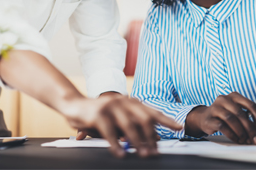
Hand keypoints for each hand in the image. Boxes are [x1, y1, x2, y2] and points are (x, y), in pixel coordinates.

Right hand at [66, 95, 181, 157]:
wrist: (75, 105)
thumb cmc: (100, 114)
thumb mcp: (119, 118)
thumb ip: (134, 125)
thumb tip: (154, 138)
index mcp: (130, 101)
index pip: (151, 111)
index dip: (166, 119)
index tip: (180, 127)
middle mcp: (123, 101)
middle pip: (143, 119)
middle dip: (151, 137)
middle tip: (155, 152)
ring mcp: (111, 106)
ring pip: (129, 126)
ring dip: (137, 142)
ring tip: (143, 155)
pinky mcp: (99, 114)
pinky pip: (110, 132)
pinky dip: (116, 145)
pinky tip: (120, 154)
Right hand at [185, 92, 255, 143]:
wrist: (205, 117)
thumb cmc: (224, 116)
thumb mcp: (236, 113)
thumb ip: (247, 120)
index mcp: (234, 96)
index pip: (251, 105)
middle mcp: (224, 99)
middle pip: (240, 113)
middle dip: (250, 128)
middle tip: (254, 139)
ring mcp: (215, 107)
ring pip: (230, 118)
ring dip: (240, 132)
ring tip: (244, 140)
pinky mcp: (209, 117)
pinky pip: (222, 126)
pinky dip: (231, 135)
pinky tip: (236, 139)